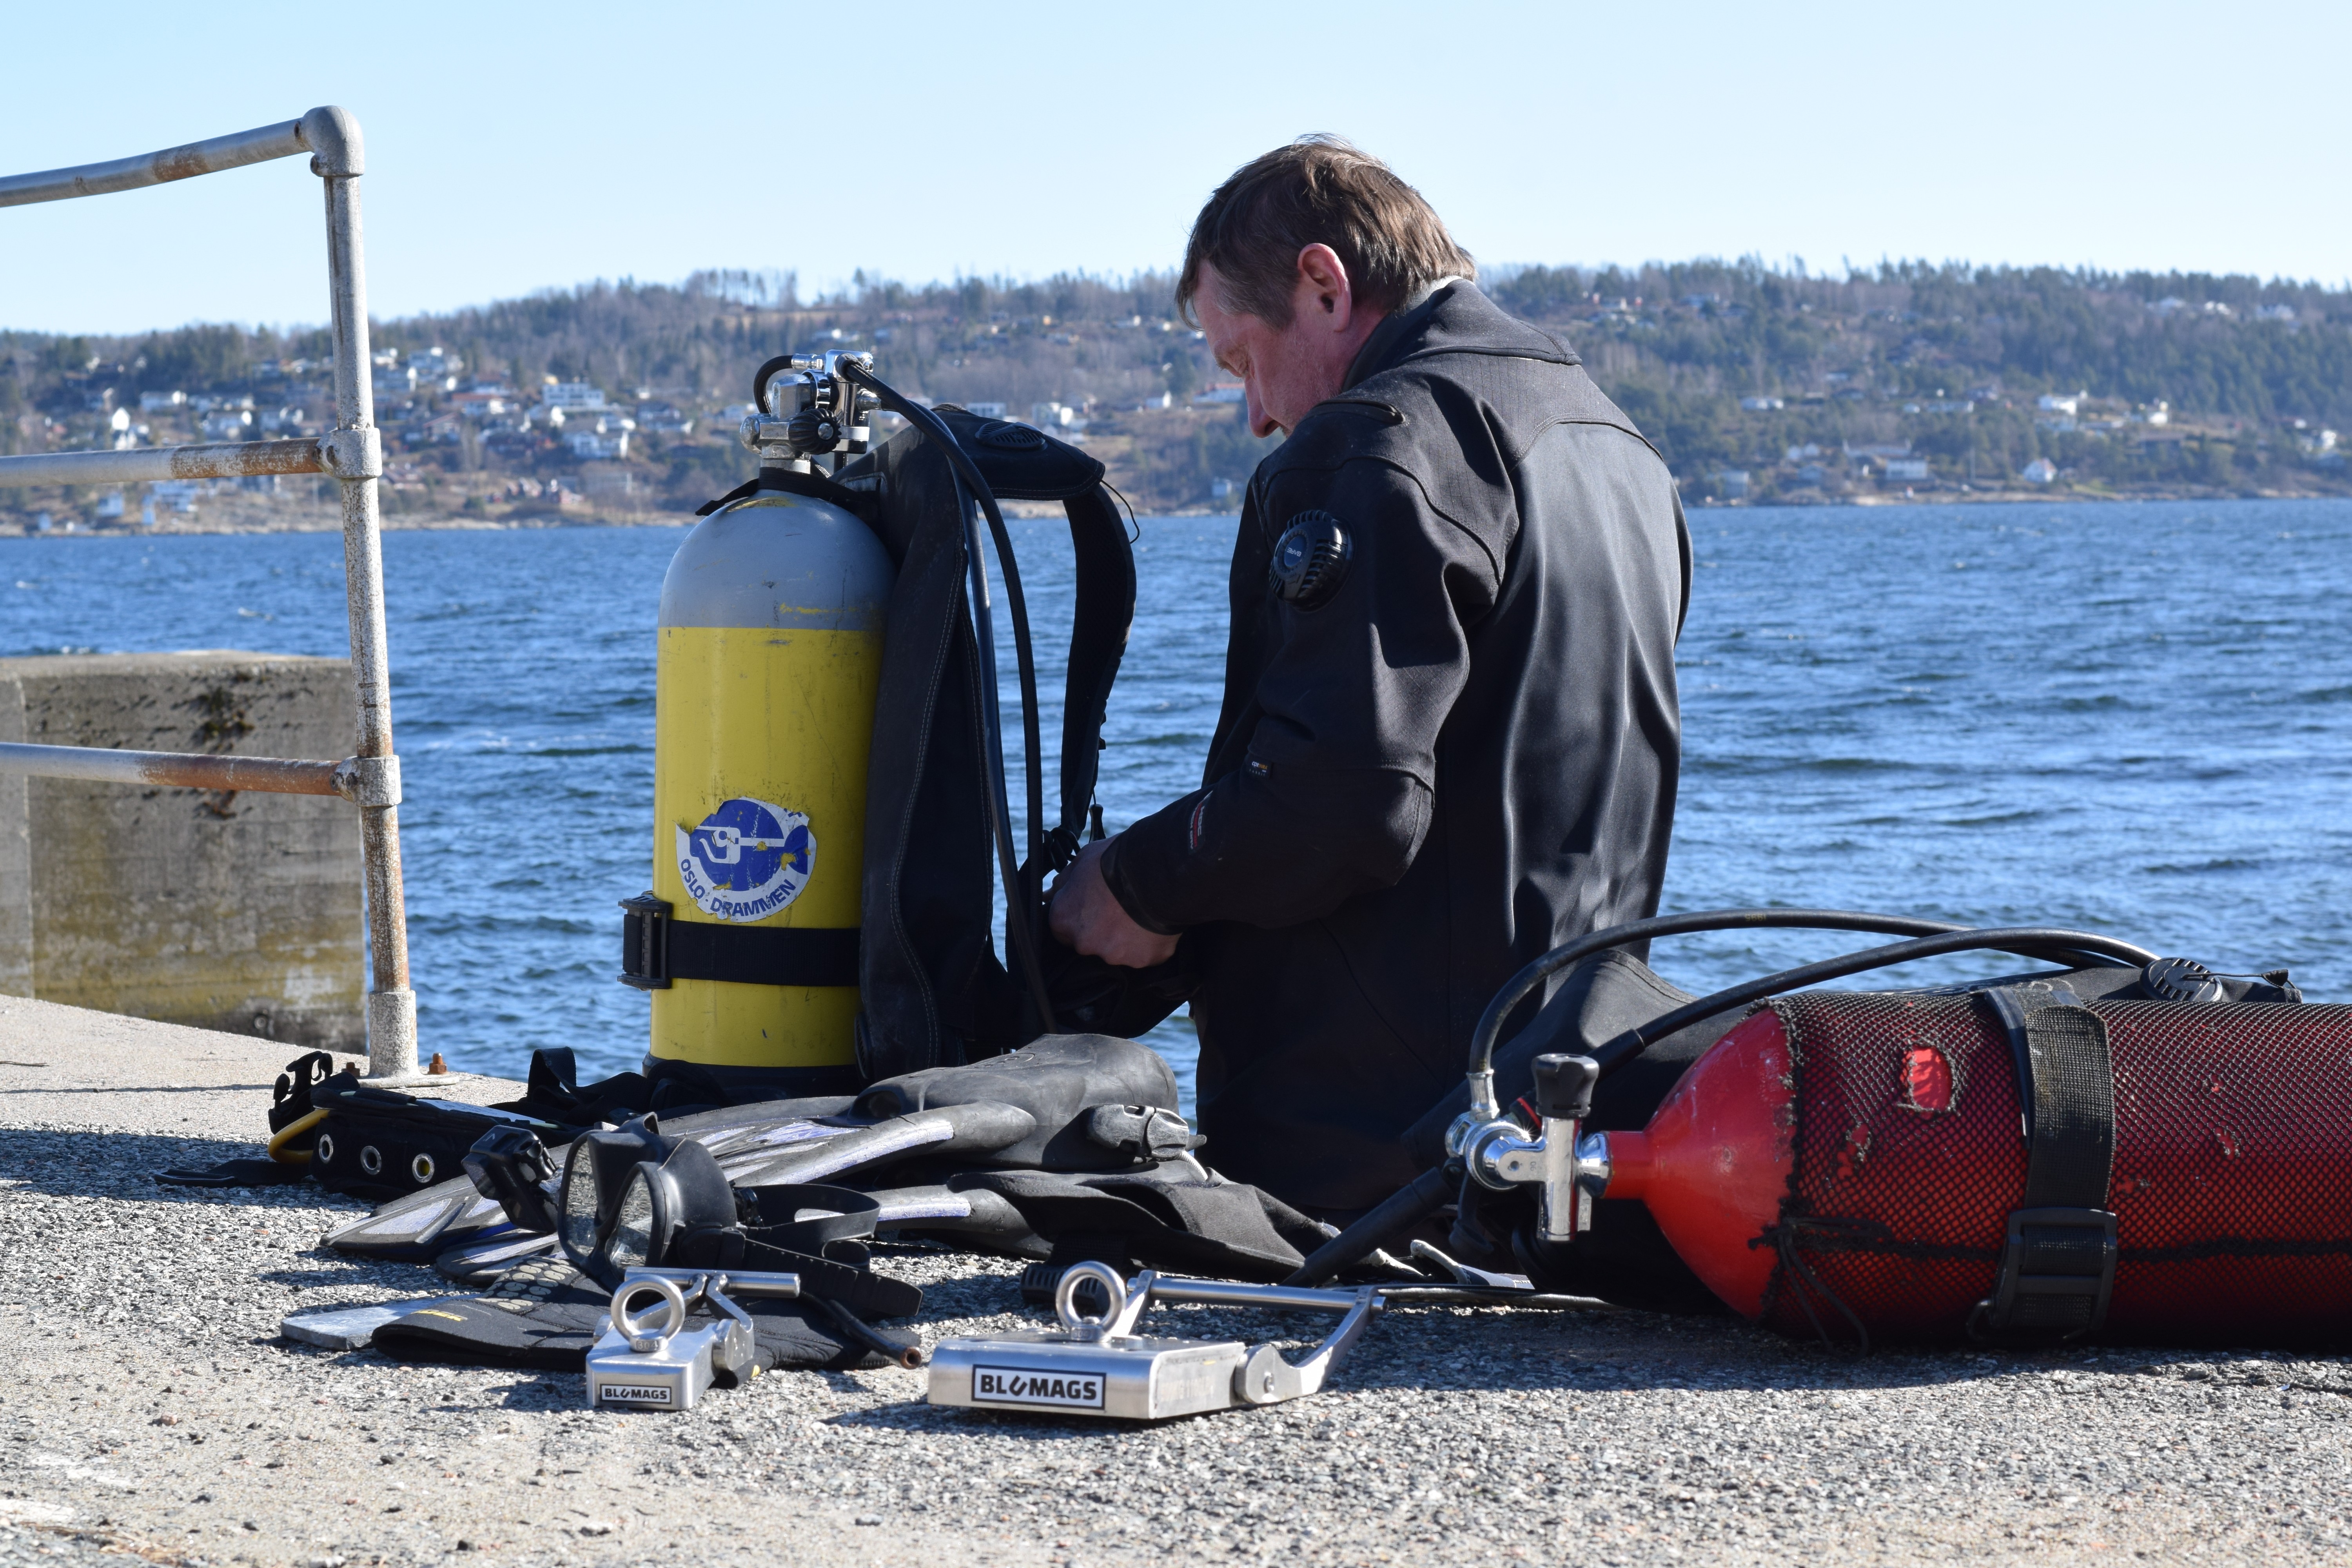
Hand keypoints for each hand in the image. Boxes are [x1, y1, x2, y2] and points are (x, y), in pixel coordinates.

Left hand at [1049, 837, 1179, 968]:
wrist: (1159, 872)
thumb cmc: (1118, 862)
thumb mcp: (1084, 860)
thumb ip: (1066, 881)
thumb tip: (1055, 891)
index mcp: (1064, 919)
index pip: (1062, 928)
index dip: (1079, 917)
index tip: (1093, 908)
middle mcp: (1084, 942)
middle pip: (1089, 942)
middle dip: (1102, 929)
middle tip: (1119, 908)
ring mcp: (1113, 954)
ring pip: (1117, 950)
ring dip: (1126, 937)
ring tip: (1141, 914)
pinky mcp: (1141, 960)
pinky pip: (1143, 954)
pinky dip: (1148, 942)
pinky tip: (1155, 923)